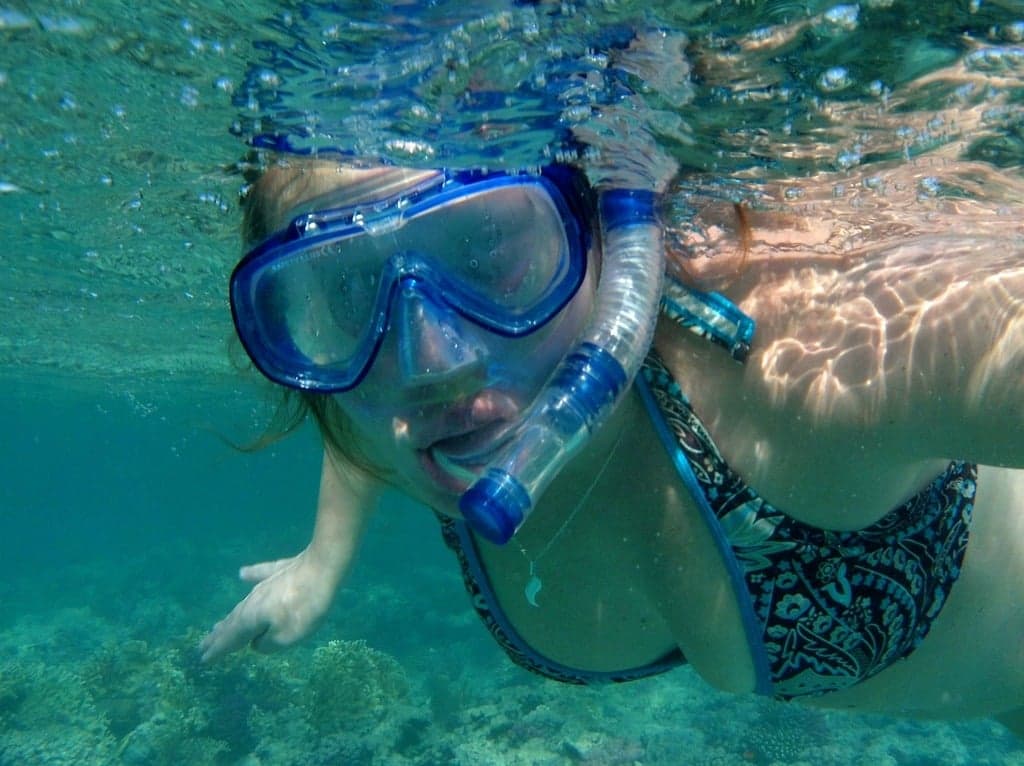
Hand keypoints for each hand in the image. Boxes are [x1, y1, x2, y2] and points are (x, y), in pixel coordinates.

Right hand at [199, 548, 340, 661]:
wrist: (322, 567)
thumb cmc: (305, 607)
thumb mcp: (286, 637)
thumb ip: (268, 644)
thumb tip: (258, 642)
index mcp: (251, 619)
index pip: (230, 639)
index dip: (217, 650)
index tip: (203, 659)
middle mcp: (252, 601)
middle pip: (232, 622)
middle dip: (218, 636)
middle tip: (203, 645)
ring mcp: (266, 584)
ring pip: (242, 605)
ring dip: (229, 617)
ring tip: (217, 625)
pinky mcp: (281, 572)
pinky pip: (260, 575)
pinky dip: (251, 576)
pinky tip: (243, 573)